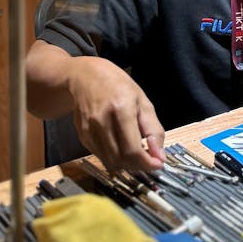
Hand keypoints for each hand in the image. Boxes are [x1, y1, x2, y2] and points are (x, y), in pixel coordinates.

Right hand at [66, 57, 164, 171]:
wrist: (85, 77)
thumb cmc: (117, 86)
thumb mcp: (143, 102)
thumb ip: (154, 130)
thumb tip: (160, 156)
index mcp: (121, 109)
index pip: (132, 149)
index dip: (147, 163)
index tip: (158, 165)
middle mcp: (101, 121)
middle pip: (121, 159)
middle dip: (138, 165)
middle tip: (149, 158)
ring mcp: (88, 130)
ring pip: (110, 162)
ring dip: (126, 163)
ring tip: (136, 152)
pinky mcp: (82, 135)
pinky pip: (100, 156)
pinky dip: (114, 157)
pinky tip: (121, 145)